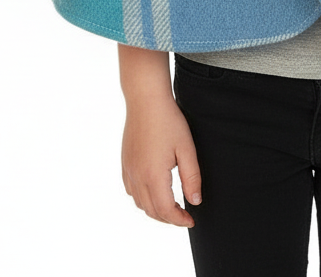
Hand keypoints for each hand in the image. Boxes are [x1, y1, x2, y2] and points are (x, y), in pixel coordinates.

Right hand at [121, 91, 202, 227]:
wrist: (146, 100)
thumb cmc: (168, 121)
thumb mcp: (186, 148)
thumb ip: (191, 177)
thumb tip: (195, 201)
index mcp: (153, 176)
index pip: (166, 210)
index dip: (179, 220)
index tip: (191, 219)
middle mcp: (137, 177)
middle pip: (152, 211)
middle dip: (169, 218)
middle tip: (184, 215)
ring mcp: (129, 170)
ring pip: (140, 203)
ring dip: (155, 210)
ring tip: (171, 205)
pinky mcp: (125, 163)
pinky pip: (131, 190)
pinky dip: (143, 198)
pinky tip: (154, 191)